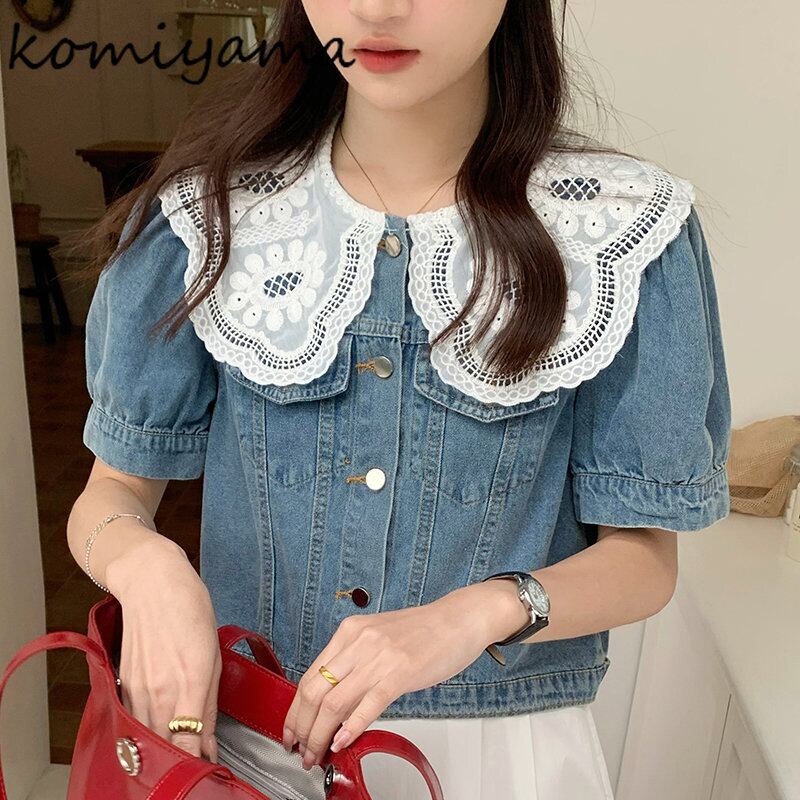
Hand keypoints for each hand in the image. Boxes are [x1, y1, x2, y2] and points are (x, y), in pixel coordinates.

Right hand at [106, 536, 221, 760]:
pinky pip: (133, 719)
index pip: (188, 742)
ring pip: (146, 738)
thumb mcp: (214, 653)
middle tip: (196, 764)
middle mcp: (160, 690)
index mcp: (190, 682)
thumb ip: (210, 702)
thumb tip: (207, 742)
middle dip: (180, 761)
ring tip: (180, 749)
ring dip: (162, 748)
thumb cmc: (190, 609)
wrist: (152, 582)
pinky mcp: (124, 683)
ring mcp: (138, 688)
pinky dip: (146, 730)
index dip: (197, 763)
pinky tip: (160, 727)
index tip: (209, 770)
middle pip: (165, 747)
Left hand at [280, 582, 510, 769]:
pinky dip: (350, 728)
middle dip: (301, 727)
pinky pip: (368, 705)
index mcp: (350, 632)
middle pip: (314, 691)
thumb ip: (354, 663)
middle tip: (297, 749)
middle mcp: (358, 641)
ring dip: (319, 735)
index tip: (291, 731)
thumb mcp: (378, 638)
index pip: (309, 675)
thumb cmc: (423, 631)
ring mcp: (379, 657)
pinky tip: (342, 742)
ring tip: (315, 754)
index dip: (295, 710)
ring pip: (334, 702)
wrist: (459, 618)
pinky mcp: (400, 672)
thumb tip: (334, 702)